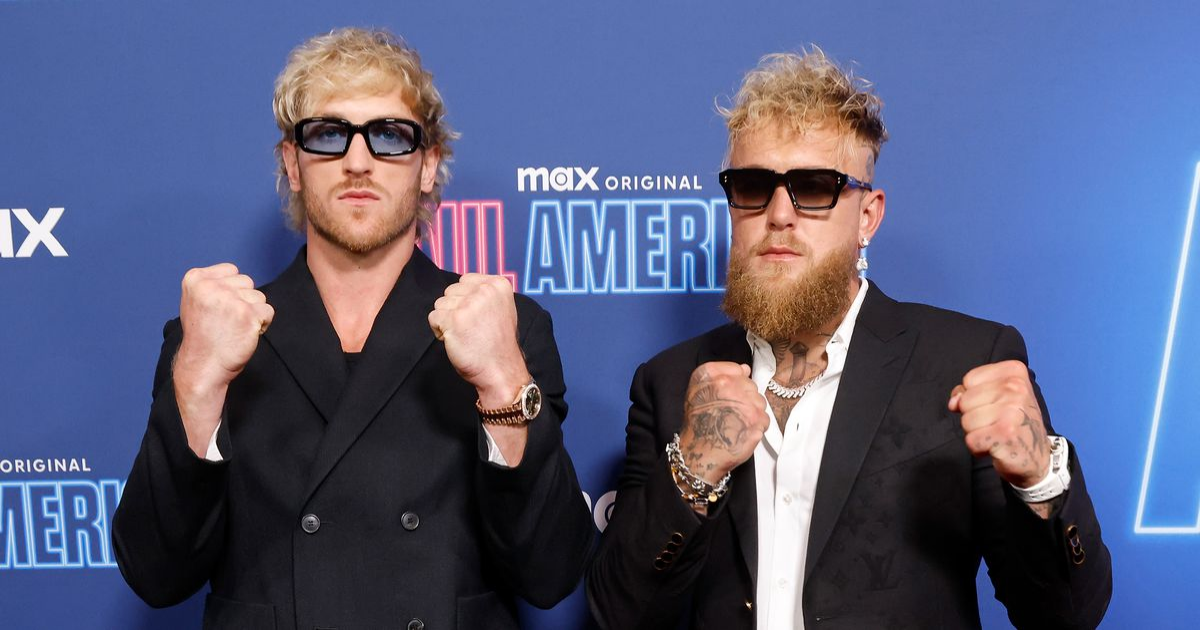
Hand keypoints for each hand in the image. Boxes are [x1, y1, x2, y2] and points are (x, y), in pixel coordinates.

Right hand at [173, 263, 273, 455]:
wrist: (203, 365)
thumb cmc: (203, 336)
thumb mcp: (196, 301)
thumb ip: (213, 285)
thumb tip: (238, 278)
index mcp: (195, 279)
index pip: (232, 270)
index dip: (232, 290)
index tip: (218, 308)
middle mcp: (211, 287)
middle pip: (247, 282)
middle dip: (243, 300)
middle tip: (228, 321)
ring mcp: (230, 300)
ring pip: (259, 296)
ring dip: (253, 313)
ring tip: (235, 328)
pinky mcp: (247, 315)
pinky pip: (268, 311)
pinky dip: (262, 323)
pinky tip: (245, 334)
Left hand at [428, 274, 529, 406]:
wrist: (501, 370)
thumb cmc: (498, 344)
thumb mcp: (501, 309)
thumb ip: (484, 295)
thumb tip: (460, 290)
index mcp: (499, 285)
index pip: (465, 281)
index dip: (465, 300)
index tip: (477, 317)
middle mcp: (485, 290)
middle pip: (451, 291)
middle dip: (455, 309)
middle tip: (470, 329)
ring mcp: (470, 303)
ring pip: (440, 304)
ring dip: (446, 320)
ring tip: (464, 335)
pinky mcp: (455, 318)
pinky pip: (434, 318)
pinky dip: (440, 331)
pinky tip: (456, 340)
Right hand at [677, 362, 768, 484]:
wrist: (699, 454)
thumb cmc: (698, 424)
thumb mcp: (697, 392)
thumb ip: (720, 375)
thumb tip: (745, 369)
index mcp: (710, 376)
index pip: (738, 370)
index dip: (735, 384)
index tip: (727, 396)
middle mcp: (727, 385)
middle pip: (751, 386)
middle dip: (744, 398)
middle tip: (730, 413)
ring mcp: (744, 402)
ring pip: (759, 401)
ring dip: (752, 412)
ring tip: (736, 423)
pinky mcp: (756, 420)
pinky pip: (764, 417)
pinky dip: (757, 426)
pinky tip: (743, 431)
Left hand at [949, 360, 1050, 487]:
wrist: (1037, 457)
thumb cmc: (1013, 423)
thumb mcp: (996, 396)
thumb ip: (968, 391)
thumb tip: (954, 402)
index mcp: (1015, 373)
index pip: (969, 379)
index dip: (973, 396)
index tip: (994, 405)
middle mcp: (1016, 389)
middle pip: (965, 400)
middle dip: (974, 416)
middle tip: (996, 422)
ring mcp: (1011, 411)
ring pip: (966, 421)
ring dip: (976, 433)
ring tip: (996, 433)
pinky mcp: (1005, 434)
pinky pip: (971, 440)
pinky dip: (978, 448)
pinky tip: (996, 446)